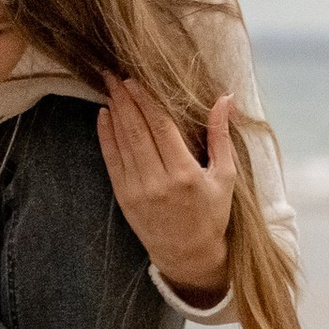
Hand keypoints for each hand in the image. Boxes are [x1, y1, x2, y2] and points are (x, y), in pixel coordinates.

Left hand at [97, 79, 236, 305]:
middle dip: (125, 99)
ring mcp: (137, 190)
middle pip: (137, 131)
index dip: (146, 101)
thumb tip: (225, 99)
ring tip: (109, 87)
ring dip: (114, 112)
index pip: (161, 127)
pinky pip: (111, 161)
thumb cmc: (211, 214)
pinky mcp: (124, 198)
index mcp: (185, 174)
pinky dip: (105, 136)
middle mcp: (158, 181)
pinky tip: (103, 116)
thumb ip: (221, 136)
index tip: (135, 79)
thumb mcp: (225, 177)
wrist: (188, 254)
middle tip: (113, 74)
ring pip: (122, 143)